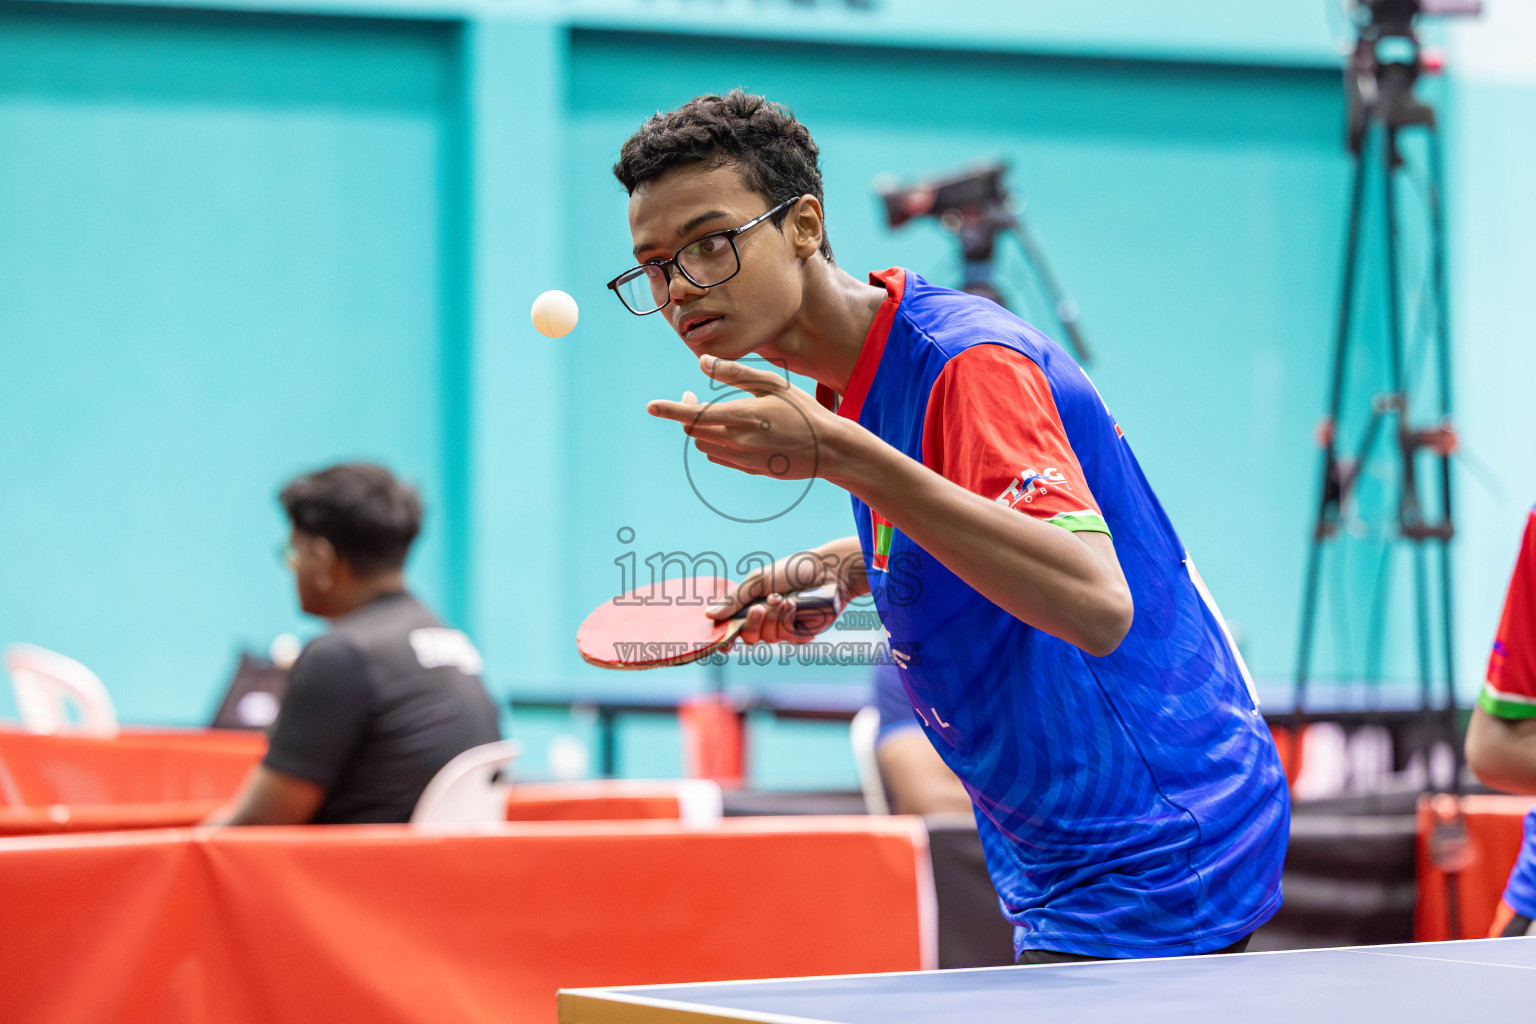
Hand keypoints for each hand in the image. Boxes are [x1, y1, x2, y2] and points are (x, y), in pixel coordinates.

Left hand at [646, 356, 844, 481]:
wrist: (828, 449)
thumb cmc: (803, 410)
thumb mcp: (773, 384)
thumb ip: (735, 373)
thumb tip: (702, 363)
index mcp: (742, 416)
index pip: (694, 414)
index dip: (669, 410)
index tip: (650, 406)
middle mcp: (738, 441)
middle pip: (693, 430)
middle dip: (684, 413)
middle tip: (690, 395)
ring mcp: (742, 459)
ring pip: (703, 445)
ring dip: (698, 428)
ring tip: (709, 411)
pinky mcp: (749, 469)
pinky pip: (718, 457)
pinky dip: (712, 442)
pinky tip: (725, 430)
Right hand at [703, 545, 850, 645]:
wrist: (827, 571)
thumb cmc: (792, 570)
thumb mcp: (758, 581)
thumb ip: (734, 600)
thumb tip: (708, 614)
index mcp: (751, 605)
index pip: (733, 628)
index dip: (725, 638)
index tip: (722, 643)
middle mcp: (766, 620)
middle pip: (748, 637)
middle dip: (753, 623)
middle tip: (760, 607)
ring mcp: (784, 628)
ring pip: (768, 638)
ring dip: (774, 618)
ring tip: (785, 600)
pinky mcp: (801, 634)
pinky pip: (787, 638)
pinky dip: (789, 622)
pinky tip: (796, 607)